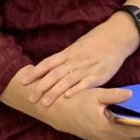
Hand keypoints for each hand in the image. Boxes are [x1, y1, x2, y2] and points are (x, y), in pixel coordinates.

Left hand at [22, 13, 138, 107]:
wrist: (116, 36)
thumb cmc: (96, 42)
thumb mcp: (78, 46)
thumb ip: (65, 57)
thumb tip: (50, 67)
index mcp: (68, 53)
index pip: (48, 63)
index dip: (35, 72)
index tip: (23, 81)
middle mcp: (75, 60)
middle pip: (54, 74)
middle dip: (41, 86)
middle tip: (30, 97)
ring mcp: (86, 67)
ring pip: (67, 80)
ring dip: (54, 92)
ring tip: (45, 103)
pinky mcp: (99, 74)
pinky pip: (85, 83)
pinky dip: (76, 90)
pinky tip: (68, 97)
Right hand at [47, 87, 139, 139]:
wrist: (54, 111)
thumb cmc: (74, 100)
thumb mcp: (95, 94)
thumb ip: (114, 95)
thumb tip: (131, 94)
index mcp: (106, 126)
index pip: (132, 130)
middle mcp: (105, 136)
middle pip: (131, 138)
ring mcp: (100, 138)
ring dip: (137, 136)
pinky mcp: (97, 137)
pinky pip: (117, 139)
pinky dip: (128, 136)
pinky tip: (133, 131)